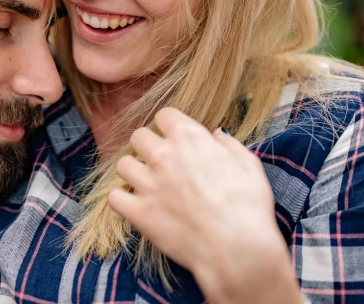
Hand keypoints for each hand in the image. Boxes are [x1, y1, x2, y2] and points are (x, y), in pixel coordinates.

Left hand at [108, 107, 301, 303]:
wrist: (237, 249)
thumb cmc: (248, 207)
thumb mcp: (249, 166)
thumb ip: (229, 145)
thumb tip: (217, 134)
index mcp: (189, 137)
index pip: (164, 115)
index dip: (170, 125)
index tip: (176, 137)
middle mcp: (163, 155)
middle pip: (139, 136)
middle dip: (149, 146)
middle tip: (161, 162)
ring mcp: (147, 183)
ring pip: (123, 164)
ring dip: (134, 171)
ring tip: (147, 183)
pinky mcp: (138, 212)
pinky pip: (114, 197)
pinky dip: (123, 200)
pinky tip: (137, 205)